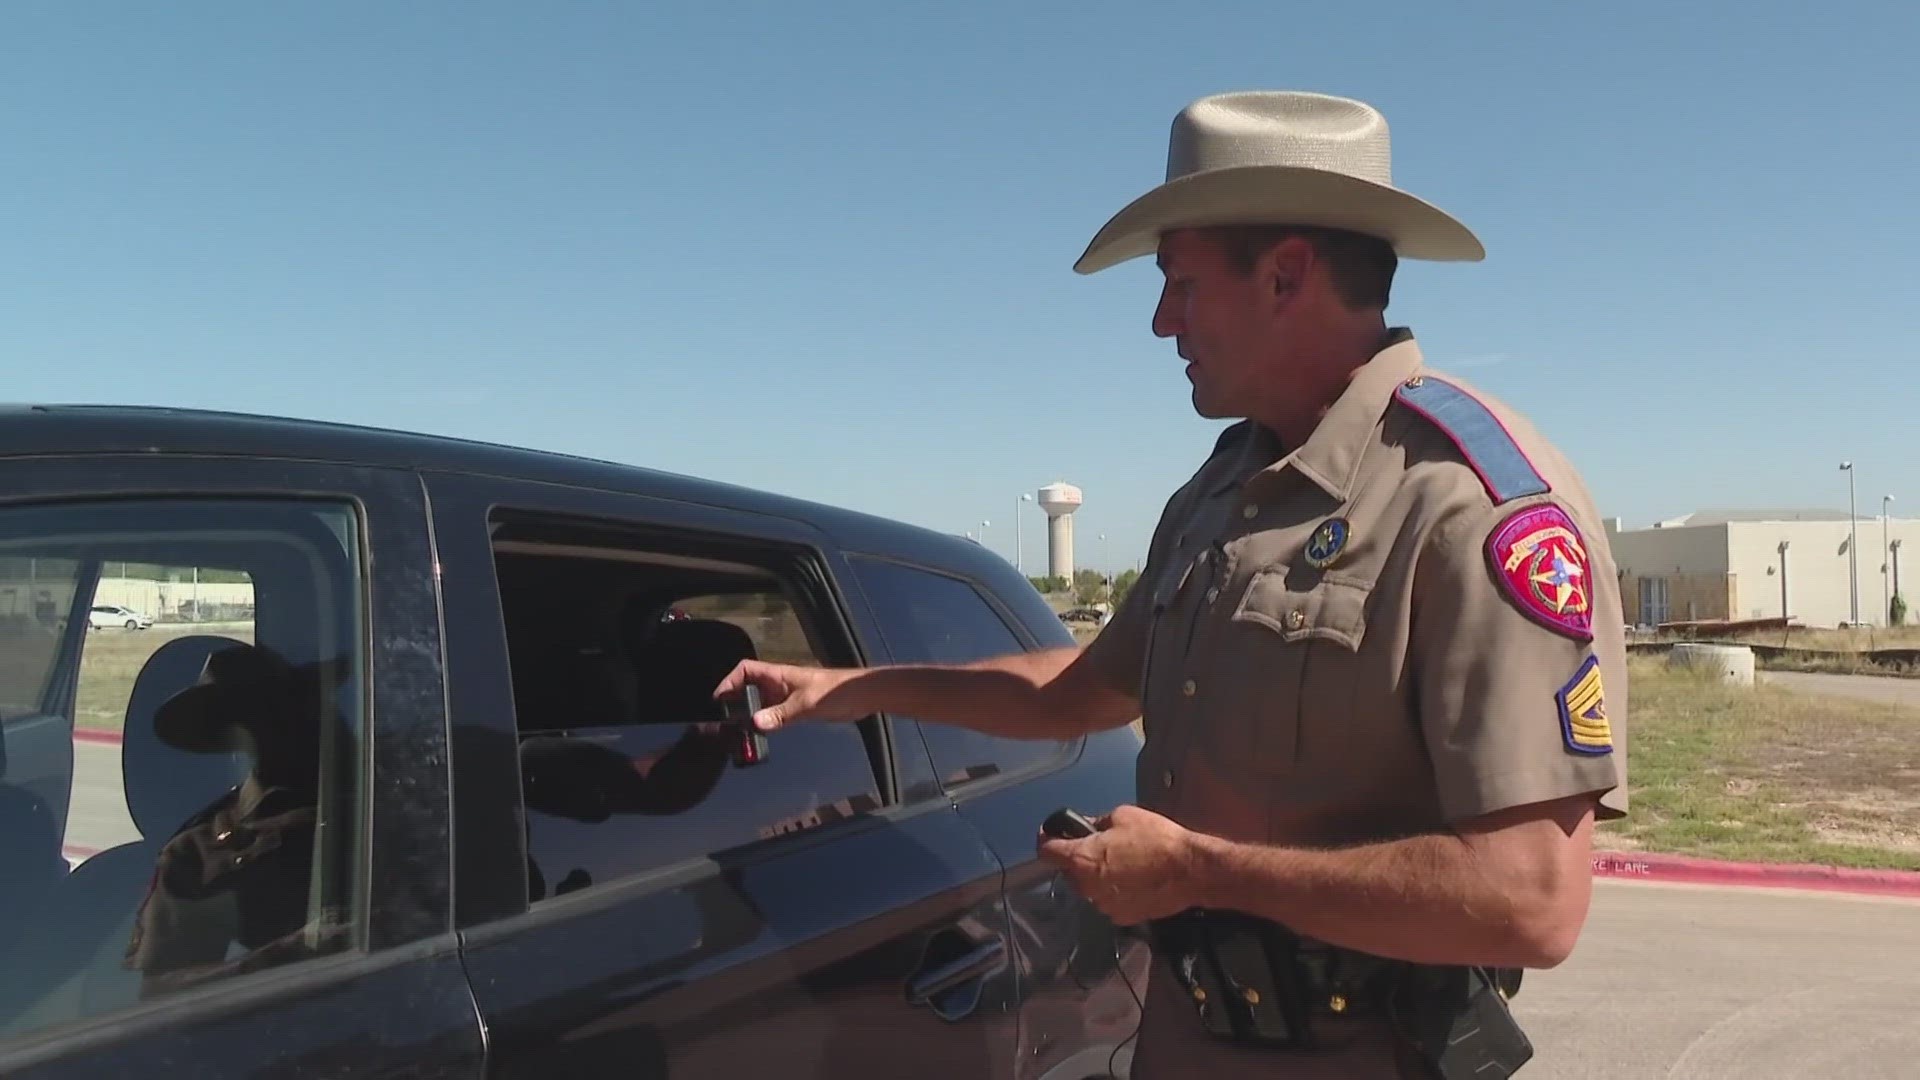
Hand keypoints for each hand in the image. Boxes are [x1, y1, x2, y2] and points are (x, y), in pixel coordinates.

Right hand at [712, 660, 864, 731]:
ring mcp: (787, 696)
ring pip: (760, 702)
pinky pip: (773, 713)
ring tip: (739, 731)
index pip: (745, 670)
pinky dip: (764, 721)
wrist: (861, 696)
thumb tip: (754, 723)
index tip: (719, 699)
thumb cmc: (835, 691)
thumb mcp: (805, 704)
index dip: (729, 681)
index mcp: (778, 674)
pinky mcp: (796, 708)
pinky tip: (760, 734)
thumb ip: (780, 715)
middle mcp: (779, 684)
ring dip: (749, 713)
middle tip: (726, 721)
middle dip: (735, 701)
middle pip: (748, 687)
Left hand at [1036, 804, 1201, 925]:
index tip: (1052, 833)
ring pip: (1089, 888)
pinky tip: (1134, 881)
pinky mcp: (1121, 917)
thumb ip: (1096, 823)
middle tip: (1100, 845)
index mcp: (1081, 859)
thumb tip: (1087, 828)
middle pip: (1069, 871)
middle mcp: (1086, 887)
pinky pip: (1108, 900)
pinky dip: (1114, 891)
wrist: (1189, 871)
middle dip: (1078, 858)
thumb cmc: (1156, 840)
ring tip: (1123, 863)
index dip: (1047, 839)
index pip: (1046, 851)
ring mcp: (1103, 906)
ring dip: (1097, 876)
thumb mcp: (1123, 816)